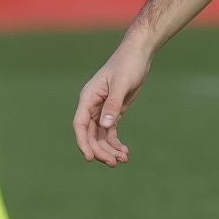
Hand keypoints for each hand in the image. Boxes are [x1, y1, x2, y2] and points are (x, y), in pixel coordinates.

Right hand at [73, 38, 151, 166]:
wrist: (138, 55)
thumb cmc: (128, 65)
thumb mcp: (122, 84)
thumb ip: (113, 105)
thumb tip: (105, 126)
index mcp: (88, 97)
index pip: (80, 124)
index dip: (82, 142)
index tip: (89, 158)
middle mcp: (92, 106)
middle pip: (90, 134)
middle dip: (100, 150)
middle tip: (113, 163)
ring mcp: (102, 110)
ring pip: (100, 136)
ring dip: (109, 149)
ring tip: (122, 159)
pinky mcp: (113, 112)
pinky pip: (110, 133)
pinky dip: (115, 143)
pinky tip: (124, 153)